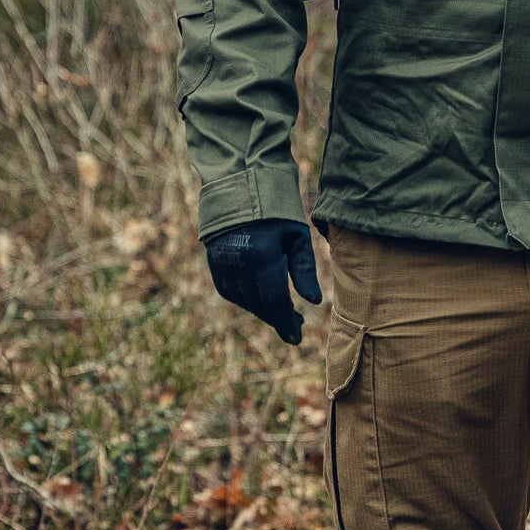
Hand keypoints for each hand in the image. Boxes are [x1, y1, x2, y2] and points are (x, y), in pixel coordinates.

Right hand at [206, 219, 322, 344]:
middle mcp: (240, 263)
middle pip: (260, 305)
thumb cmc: (277, 214)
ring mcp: (224, 263)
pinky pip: (230, 292)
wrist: (241, 190)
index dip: (286, 323)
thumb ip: (304, 270)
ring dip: (263, 311)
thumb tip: (314, 301)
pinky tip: (261, 300)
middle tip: (296, 325)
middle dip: (278, 319)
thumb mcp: (297, 237)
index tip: (296, 339)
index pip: (275, 301)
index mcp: (264, 255)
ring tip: (283, 312)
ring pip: (244, 301)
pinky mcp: (214, 263)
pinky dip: (246, 300)